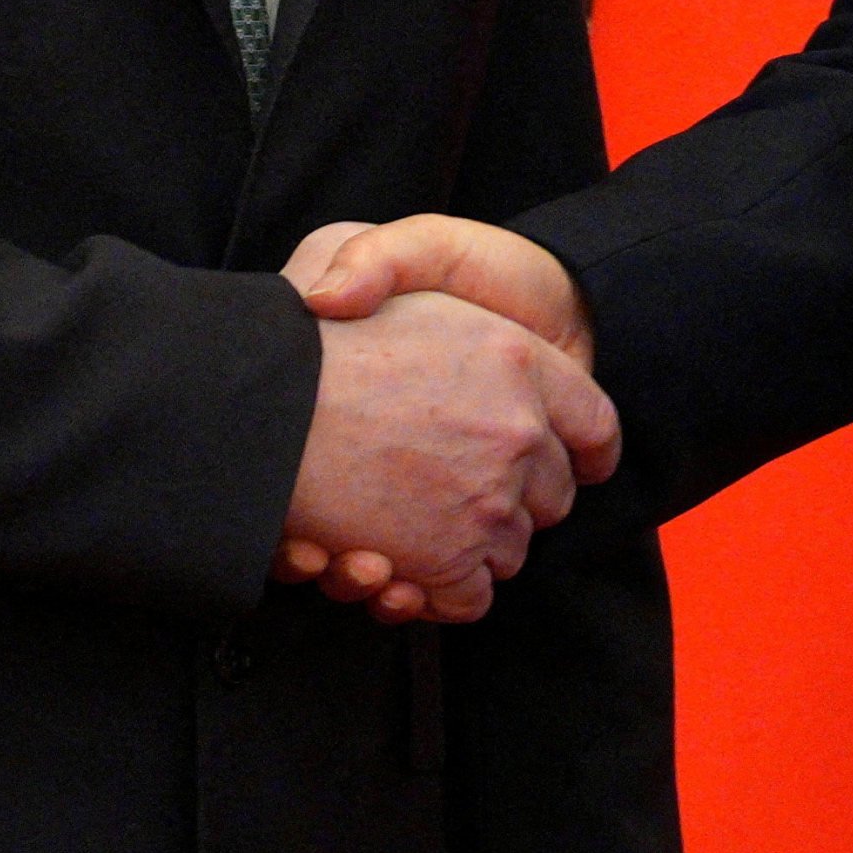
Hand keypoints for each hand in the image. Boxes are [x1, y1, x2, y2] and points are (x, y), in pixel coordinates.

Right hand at [281, 289, 617, 626]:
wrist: (260, 398)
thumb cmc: (338, 322)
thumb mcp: (369, 255)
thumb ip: (387, 260)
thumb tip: (350, 299)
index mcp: (513, 358)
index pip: (592, 423)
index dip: (581, 447)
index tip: (571, 460)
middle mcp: (513, 433)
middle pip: (554, 495)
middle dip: (516, 499)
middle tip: (448, 489)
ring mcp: (485, 502)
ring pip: (508, 549)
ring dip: (459, 551)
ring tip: (389, 533)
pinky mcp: (449, 561)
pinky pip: (466, 597)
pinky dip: (429, 595)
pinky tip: (384, 572)